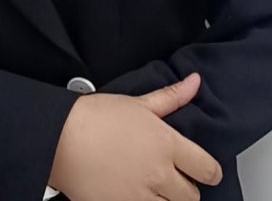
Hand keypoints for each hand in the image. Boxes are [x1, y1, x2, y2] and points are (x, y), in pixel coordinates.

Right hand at [48, 72, 221, 200]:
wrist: (61, 139)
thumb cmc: (97, 117)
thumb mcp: (139, 103)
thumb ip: (171, 97)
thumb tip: (195, 82)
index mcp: (166, 145)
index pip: (206, 168)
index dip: (211, 171)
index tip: (208, 171)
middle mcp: (158, 175)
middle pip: (192, 196)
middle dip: (188, 189)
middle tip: (176, 180)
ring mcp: (140, 198)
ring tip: (154, 188)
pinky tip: (136, 194)